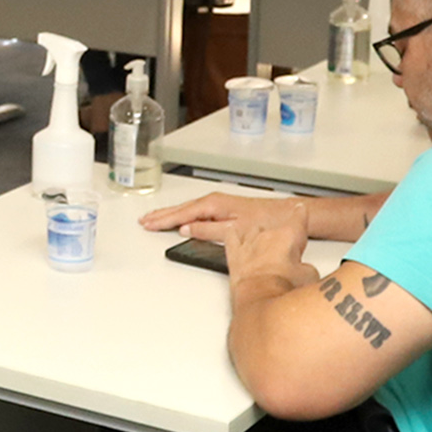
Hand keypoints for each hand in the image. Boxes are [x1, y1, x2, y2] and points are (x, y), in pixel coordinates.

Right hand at [142, 189, 311, 273]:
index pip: (183, 213)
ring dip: (170, 214)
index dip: (165, 219)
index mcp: (215, 204)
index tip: (149, 224)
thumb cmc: (266, 221)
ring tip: (154, 219)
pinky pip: (195, 211)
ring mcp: (219, 205)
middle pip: (182, 208)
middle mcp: (215, 202)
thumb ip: (209, 229)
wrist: (286, 215)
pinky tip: (178, 219)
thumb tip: (186, 229)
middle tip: (144, 221)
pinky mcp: (223, 209)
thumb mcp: (235, 229)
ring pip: (187, 209)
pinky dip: (183, 214)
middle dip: (162, 215)